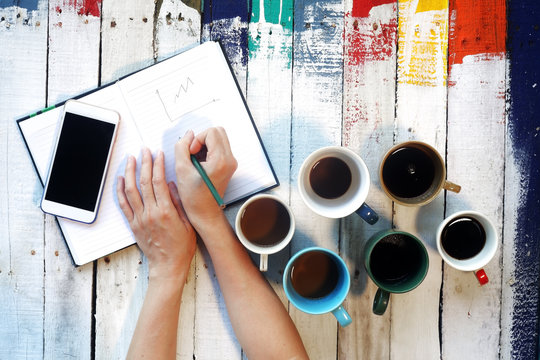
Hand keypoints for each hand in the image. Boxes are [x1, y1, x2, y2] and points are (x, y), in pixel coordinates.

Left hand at [116, 148, 195, 280]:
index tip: (159, 154)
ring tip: (131, 159)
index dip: (158, 165)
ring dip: (130, 172)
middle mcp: (151, 213)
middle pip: (145, 182)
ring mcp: (140, 219)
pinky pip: (123, 204)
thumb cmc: (181, 247)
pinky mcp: (133, 225)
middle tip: (145, 150)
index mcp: (166, 212)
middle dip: (144, 163)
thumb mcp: (188, 223)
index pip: (159, 182)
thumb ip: (179, 203)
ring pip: (131, 190)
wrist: (168, 266)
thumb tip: (171, 184)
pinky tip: (121, 179)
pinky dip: (120, 190)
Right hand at [174, 127, 237, 229]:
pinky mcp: (229, 165)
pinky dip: (208, 150)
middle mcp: (230, 160)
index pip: (211, 132)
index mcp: (221, 160)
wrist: (205, 212)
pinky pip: (219, 148)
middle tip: (193, 153)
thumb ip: (182, 147)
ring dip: (205, 144)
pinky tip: (200, 164)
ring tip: (195, 160)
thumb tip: (188, 134)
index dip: (197, 139)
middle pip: (218, 132)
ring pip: (218, 139)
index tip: (191, 153)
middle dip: (202, 139)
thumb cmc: (194, 196)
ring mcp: (231, 163)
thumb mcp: (181, 169)